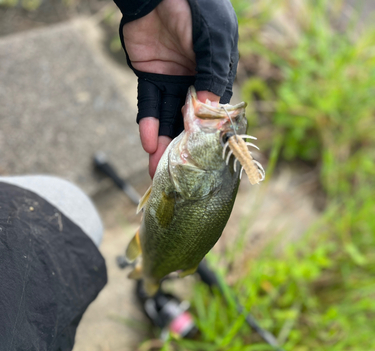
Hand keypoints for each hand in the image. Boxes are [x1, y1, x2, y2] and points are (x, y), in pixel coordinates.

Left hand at [122, 0, 219, 176]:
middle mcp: (195, 83)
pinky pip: (148, 103)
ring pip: (167, 118)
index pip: (215, 113)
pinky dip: (147, 122)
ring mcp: (172, 81)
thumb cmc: (194, 7)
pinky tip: (148, 142)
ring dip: (162, 143)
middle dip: (182, 148)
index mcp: (216, 76)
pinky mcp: (150, 77)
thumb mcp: (212, 39)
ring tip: (157, 168)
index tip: (203, 160)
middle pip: (188, 122)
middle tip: (176, 175)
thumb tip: (206, 109)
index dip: (208, 136)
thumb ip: (210, 73)